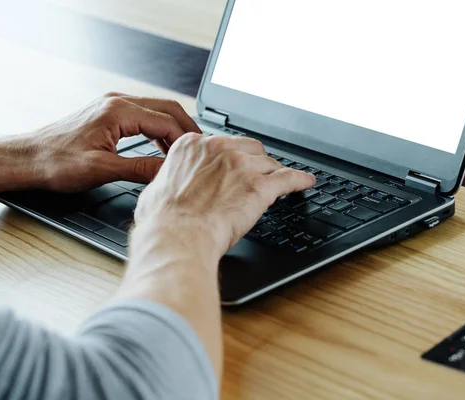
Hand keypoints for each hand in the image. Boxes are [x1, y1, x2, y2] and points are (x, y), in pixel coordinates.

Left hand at [22, 92, 199, 191]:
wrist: (27, 158)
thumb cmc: (56, 162)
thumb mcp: (103, 169)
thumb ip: (141, 168)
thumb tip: (170, 171)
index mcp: (118, 111)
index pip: (166, 121)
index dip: (185, 141)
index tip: (197, 158)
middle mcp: (117, 101)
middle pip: (167, 108)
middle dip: (187, 128)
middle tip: (201, 150)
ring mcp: (112, 105)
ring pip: (157, 110)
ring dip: (173, 129)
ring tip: (185, 152)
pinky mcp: (108, 113)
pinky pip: (144, 115)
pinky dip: (158, 129)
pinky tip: (162, 147)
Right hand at [132, 133, 316, 261]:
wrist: (177, 237)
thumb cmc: (163, 220)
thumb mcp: (158, 188)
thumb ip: (172, 179)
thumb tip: (169, 188)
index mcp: (193, 146)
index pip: (223, 144)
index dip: (232, 157)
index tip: (236, 165)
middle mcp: (219, 149)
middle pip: (251, 149)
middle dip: (256, 162)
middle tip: (258, 176)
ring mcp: (242, 166)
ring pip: (269, 164)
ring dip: (273, 174)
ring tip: (280, 182)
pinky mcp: (260, 186)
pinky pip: (288, 178)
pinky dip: (300, 180)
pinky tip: (306, 182)